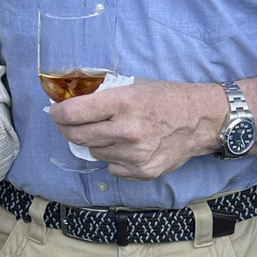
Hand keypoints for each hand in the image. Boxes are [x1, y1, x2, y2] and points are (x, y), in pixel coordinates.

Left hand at [47, 78, 225, 179]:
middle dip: (68, 129)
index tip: (56, 111)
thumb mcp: (134, 85)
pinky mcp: (142, 171)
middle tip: (69, 124)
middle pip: (77, 136)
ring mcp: (135, 155)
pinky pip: (112, 167)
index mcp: (123, 103)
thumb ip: (104, 93)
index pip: (74, 113)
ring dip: (97, 143)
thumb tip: (71, 99)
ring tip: (114, 132)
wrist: (200, 120)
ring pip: (94, 152)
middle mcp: (127, 131)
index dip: (58, 112)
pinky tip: (129, 146)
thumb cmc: (166, 98)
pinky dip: (114, 157)